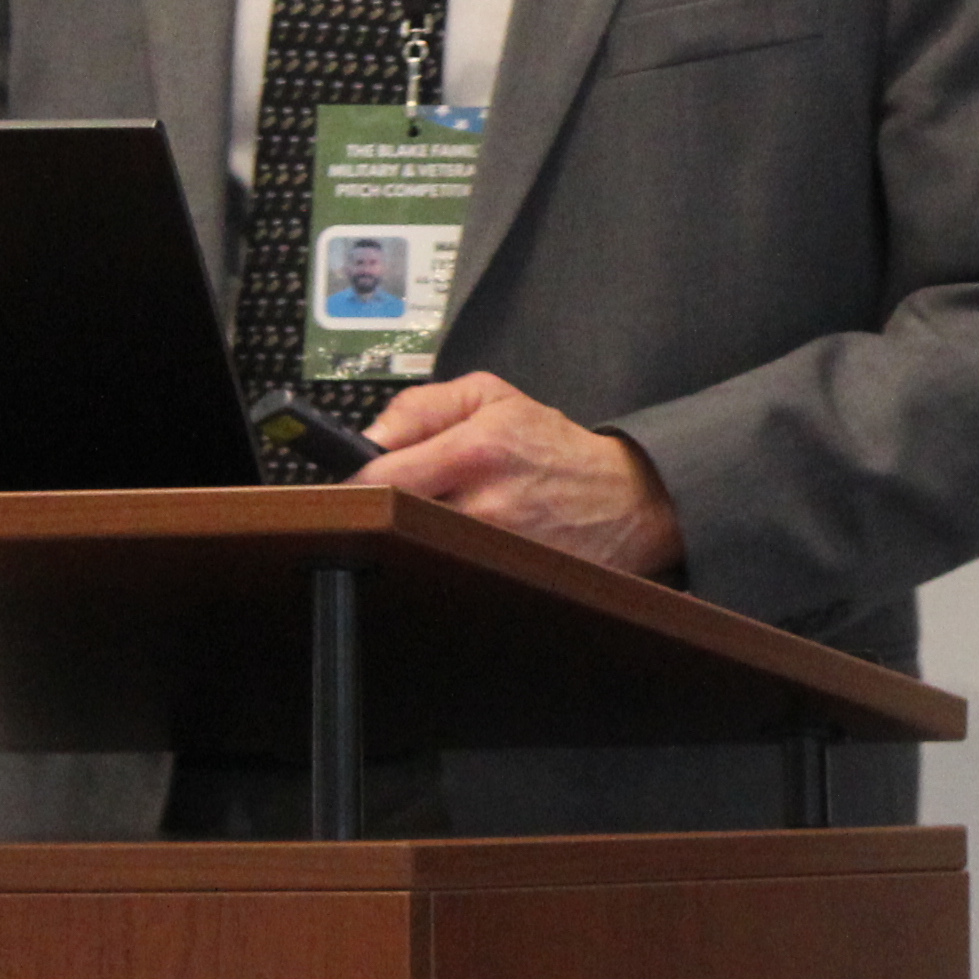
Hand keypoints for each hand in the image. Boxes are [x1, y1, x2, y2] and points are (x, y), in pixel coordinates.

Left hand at [358, 375, 687, 575]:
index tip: (352, 481)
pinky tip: (457, 548)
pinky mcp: (507, 581)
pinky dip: (444, 561)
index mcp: (475, 449)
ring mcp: (496, 550)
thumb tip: (369, 435)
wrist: (626, 499)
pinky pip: (451, 574)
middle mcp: (485, 505)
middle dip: (382, 511)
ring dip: (412, 538)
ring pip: (417, 550)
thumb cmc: (555, 448)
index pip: (380, 476)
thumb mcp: (492, 397)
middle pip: (392, 520)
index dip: (355, 480)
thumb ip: (422, 406)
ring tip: (432, 522)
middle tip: (387, 503)